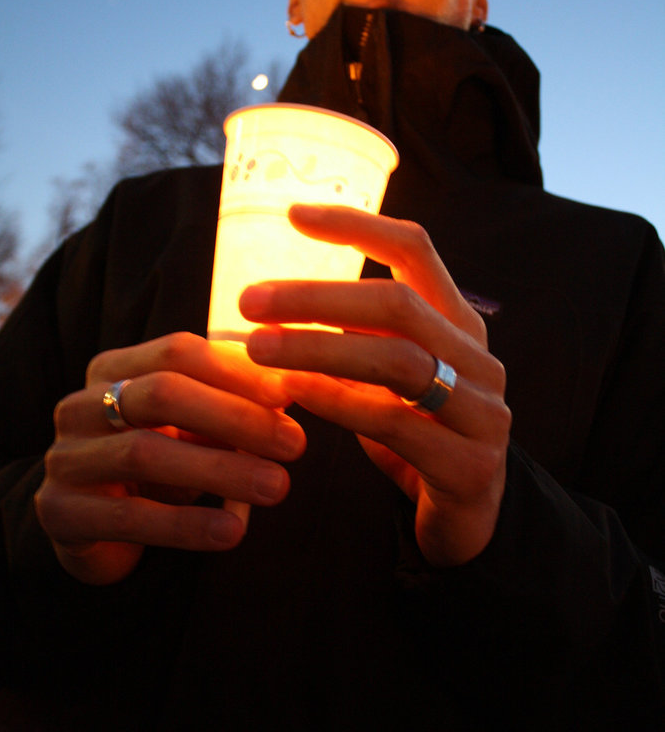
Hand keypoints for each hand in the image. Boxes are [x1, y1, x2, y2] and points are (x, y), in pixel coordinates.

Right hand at [34, 333, 304, 584]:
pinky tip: (232, 531)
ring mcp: (65, 458)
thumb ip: (232, 402)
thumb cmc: (159, 463)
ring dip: (220, 470)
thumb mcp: (193, 426)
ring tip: (277, 487)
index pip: (178, 352)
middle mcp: (81, 405)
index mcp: (114, 369)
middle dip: (236, 417)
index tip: (291, 395)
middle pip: (162, 394)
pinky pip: (129, 516)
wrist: (94, 530)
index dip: (237, 371)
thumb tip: (295, 386)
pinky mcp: (61, 512)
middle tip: (295, 444)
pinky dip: (187, 524)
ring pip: (146, 453)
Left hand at [240, 204, 509, 567]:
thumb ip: (360, 334)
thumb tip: (281, 295)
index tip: (293, 215)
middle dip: (317, 296)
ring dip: (319, 348)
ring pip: (397, 361)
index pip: (415, 250)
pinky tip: (295, 391)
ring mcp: (481, 411)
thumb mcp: (392, 373)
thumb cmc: (416, 432)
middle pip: (398, 304)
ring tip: (257, 346)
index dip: (356, 225)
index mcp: (458, 322)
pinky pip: (394, 423)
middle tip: (250, 300)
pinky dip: (339, 402)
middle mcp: (477, 358)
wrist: (470, 517)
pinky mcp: (467, 464)